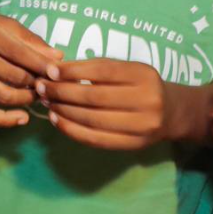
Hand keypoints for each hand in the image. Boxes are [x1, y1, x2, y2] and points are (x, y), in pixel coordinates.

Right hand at [0, 6, 58, 126]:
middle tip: (49, 84)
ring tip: (38, 96)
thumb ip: (30, 40)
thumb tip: (57, 57)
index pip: (18, 53)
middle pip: (12, 76)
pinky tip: (22, 118)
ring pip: (0, 95)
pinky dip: (3, 120)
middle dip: (36, 83)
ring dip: (25, 100)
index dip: (41, 65)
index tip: (58, 73)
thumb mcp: (4, 23)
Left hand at [36, 57, 170, 149]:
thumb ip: (97, 68)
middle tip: (41, 87)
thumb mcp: (127, 69)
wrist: (172, 113)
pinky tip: (56, 120)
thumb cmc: (141, 86)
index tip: (50, 71)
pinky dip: (71, 130)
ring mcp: (142, 126)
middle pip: (95, 97)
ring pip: (92, 119)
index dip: (73, 71)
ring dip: (63, 110)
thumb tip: (56, 70)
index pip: (102, 70)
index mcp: (143, 75)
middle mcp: (146, 100)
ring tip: (46, 102)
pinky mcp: (133, 144)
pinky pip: (96, 139)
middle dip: (62, 92)